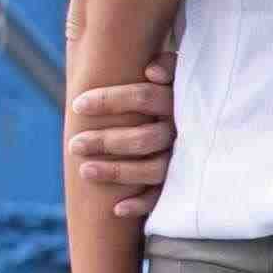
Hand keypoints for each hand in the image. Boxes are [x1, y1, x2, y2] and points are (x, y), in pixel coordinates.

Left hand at [69, 70, 173, 223]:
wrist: (199, 118)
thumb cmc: (167, 91)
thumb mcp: (170, 73)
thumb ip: (164, 64)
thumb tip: (152, 72)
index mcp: (177, 99)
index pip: (144, 97)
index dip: (110, 100)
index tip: (77, 106)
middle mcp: (184, 129)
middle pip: (145, 137)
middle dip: (106, 141)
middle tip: (74, 145)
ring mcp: (185, 157)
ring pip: (154, 169)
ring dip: (117, 172)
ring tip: (84, 171)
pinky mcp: (183, 181)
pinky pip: (165, 197)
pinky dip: (142, 203)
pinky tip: (117, 208)